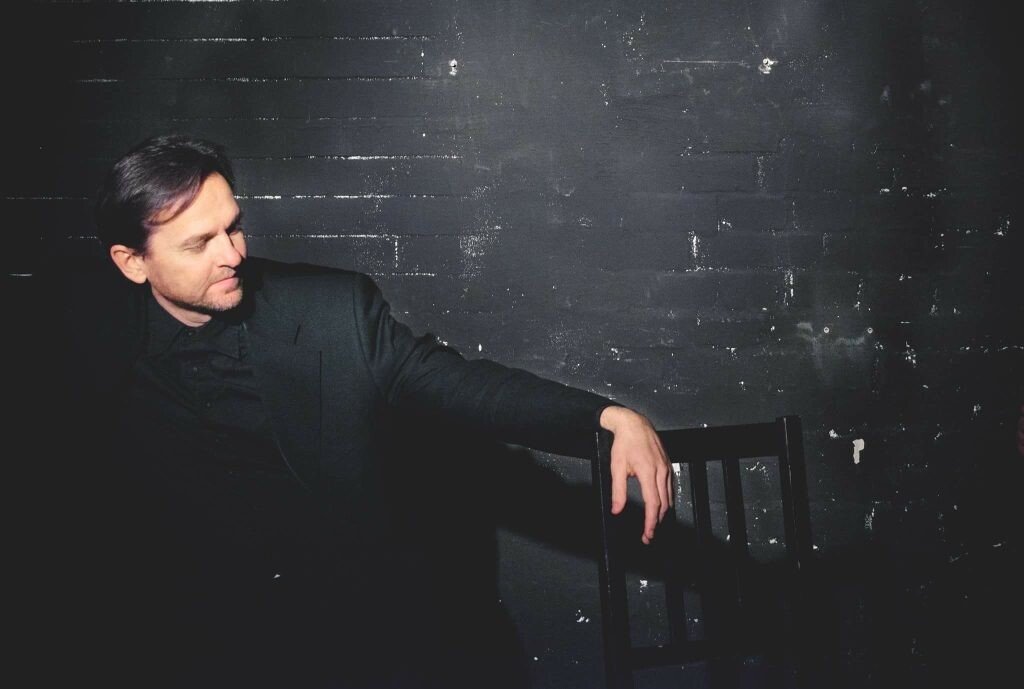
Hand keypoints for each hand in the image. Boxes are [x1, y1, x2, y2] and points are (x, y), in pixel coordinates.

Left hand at [599, 406, 672, 543]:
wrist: (633, 423)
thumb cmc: (624, 443)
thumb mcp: (616, 467)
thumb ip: (618, 491)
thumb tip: (617, 510)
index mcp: (648, 472)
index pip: (653, 504)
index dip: (651, 522)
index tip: (648, 533)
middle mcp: (661, 471)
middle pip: (664, 503)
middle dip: (657, 522)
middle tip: (649, 535)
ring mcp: (666, 467)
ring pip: (669, 496)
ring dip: (662, 512)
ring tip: (653, 524)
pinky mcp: (667, 464)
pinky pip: (670, 486)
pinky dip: (666, 499)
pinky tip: (660, 505)